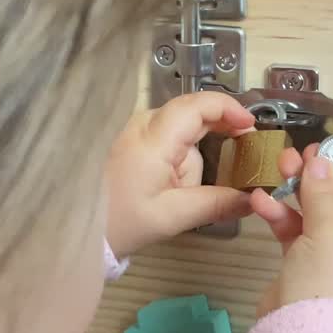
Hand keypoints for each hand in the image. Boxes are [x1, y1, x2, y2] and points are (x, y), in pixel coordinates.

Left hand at [106, 92, 255, 256]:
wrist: (80, 228)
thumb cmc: (123, 221)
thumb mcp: (173, 217)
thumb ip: (216, 204)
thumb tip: (252, 200)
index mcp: (153, 139)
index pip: (197, 105)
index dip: (228, 109)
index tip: (251, 126)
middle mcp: (143, 125)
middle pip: (194, 113)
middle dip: (218, 132)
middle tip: (243, 153)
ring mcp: (136, 130)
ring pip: (183, 129)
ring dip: (196, 151)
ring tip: (186, 189)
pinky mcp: (134, 140)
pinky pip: (170, 138)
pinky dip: (183, 153)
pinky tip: (177, 183)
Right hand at [249, 143, 332, 317]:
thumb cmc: (332, 283)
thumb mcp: (332, 230)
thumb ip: (323, 191)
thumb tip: (319, 162)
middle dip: (326, 177)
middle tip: (303, 153)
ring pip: (322, 218)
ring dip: (301, 193)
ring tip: (280, 165)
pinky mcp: (309, 271)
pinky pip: (300, 236)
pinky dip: (284, 218)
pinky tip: (262, 200)